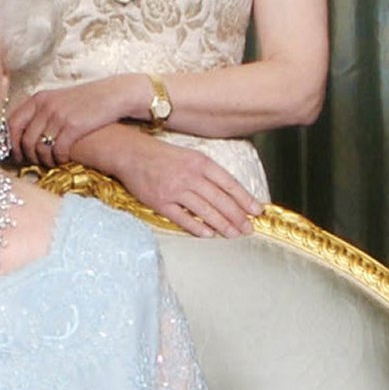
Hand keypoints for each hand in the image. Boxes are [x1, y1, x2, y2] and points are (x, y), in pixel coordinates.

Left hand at [12, 79, 141, 165]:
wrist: (113, 95)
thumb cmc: (85, 101)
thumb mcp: (58, 100)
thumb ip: (41, 113)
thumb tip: (23, 134)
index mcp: (39, 98)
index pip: (13, 123)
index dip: (11, 142)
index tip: (15, 155)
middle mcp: (46, 106)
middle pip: (24, 139)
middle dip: (27, 156)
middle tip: (33, 164)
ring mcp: (59, 116)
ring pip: (40, 148)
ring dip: (43, 160)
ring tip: (50, 163)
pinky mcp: (73, 127)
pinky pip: (57, 151)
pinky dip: (58, 159)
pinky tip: (63, 160)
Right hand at [116, 134, 260, 237]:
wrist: (132, 154)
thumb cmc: (162, 156)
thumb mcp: (190, 157)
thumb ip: (207, 173)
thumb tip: (226, 193)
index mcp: (201, 162)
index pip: (229, 183)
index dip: (245, 199)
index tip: (256, 210)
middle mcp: (191, 176)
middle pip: (220, 200)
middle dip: (237, 216)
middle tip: (248, 229)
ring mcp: (175, 190)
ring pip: (205, 211)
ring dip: (222, 225)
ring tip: (233, 235)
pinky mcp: (160, 202)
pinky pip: (182, 218)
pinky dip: (196, 227)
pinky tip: (208, 235)